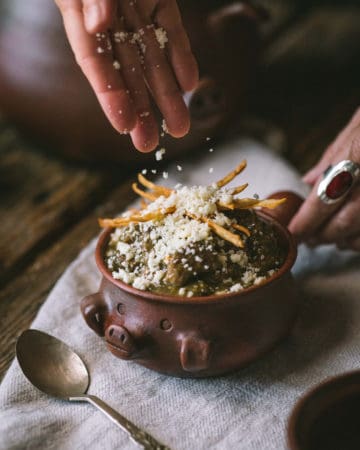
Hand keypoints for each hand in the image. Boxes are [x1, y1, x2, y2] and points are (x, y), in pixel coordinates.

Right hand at [55, 0, 198, 151]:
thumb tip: (97, 26)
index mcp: (79, 14)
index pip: (95, 63)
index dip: (109, 95)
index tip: (124, 125)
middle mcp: (110, 22)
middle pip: (126, 73)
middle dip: (140, 110)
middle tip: (147, 145)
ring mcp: (137, 12)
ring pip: (153, 60)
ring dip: (167, 95)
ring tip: (179, 127)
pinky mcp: (159, 2)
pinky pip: (172, 32)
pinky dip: (181, 57)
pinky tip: (189, 84)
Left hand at [289, 108, 359, 250]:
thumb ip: (336, 152)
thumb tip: (309, 180)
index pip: (326, 195)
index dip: (306, 220)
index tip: (293, 232)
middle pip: (346, 220)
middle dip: (323, 234)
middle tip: (310, 239)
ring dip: (346, 241)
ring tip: (332, 240)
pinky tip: (355, 239)